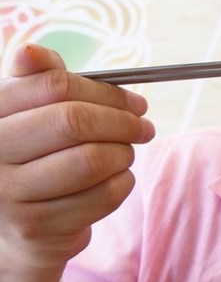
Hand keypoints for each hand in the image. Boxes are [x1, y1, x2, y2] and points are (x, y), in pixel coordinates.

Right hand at [0, 45, 154, 269]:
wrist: (15, 229)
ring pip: (93, 161)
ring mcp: (9, 194)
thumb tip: (32, 52)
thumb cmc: (32, 159)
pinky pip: (102, 196)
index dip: (106, 92)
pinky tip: (116, 180)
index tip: (136, 102)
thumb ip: (38, 82)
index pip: (53, 85)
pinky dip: (122, 184)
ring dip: (124, 154)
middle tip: (145, 128)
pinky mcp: (36, 227)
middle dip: (123, 122)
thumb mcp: (28, 116)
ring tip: (124, 155)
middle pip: (75, 121)